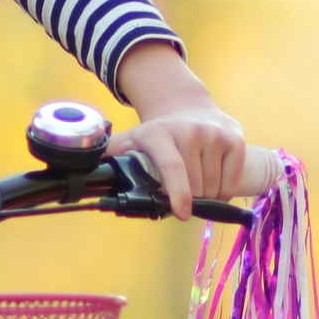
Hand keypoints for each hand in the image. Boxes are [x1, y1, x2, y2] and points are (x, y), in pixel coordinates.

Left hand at [113, 42, 254, 214]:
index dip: (178, 195)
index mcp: (160, 134)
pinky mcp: (235, 138)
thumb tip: (82, 171)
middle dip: (190, 199)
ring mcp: (215, 133)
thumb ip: (110, 156)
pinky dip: (226, 190)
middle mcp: (190, 130)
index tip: (182, 214)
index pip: (173, 168)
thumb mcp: (131, 140)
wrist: (186, 104)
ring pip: (215, 186)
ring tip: (197, 185)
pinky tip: (214, 181)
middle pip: (196, 186)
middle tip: (182, 194)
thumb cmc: (156, 133)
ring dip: (208, 196)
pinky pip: (233, 181)